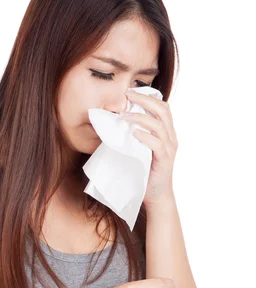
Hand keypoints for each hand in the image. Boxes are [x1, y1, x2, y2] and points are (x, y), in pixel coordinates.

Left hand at [121, 90, 177, 207]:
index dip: (148, 96)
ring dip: (140, 117)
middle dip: (144, 99)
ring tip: (124, 115)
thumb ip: (134, 136)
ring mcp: (169, 148)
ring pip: (159, 125)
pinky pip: (157, 144)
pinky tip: (133, 134)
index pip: (162, 107)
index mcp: (166, 133)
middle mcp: (171, 137)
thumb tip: (116, 122)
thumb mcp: (139, 149)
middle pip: (162, 110)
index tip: (130, 91)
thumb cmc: (145, 172)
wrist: (155, 196)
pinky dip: (145, 136)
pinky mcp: (164, 160)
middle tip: (126, 95)